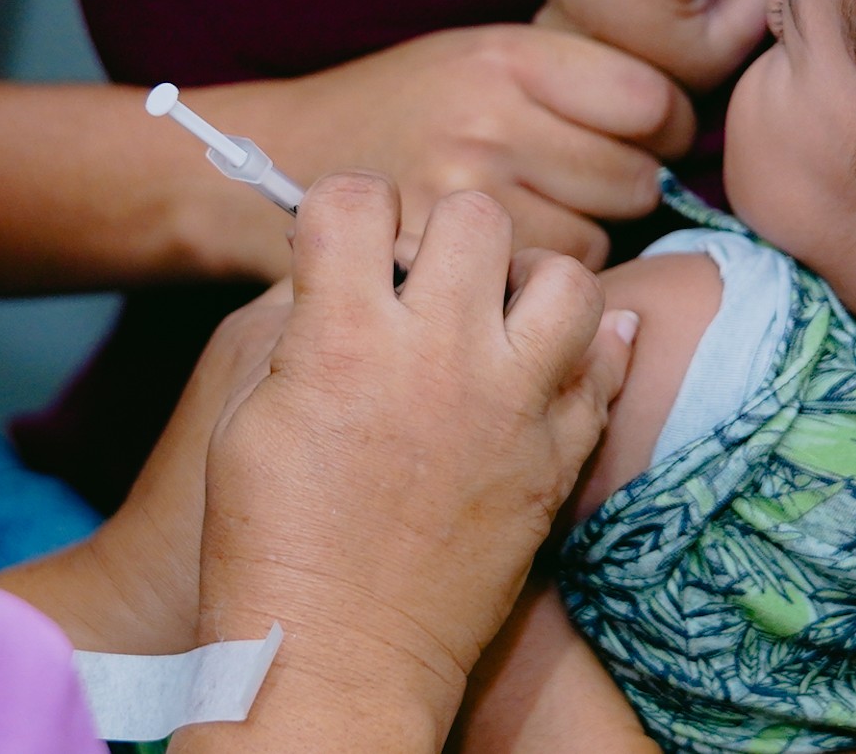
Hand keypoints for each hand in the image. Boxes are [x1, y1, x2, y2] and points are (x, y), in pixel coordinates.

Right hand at [192, 173, 638, 746]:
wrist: (338, 655)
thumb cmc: (269, 540)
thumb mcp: (247, 412)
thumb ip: (304, 321)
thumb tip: (348, 265)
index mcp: (344, 337)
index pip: (356, 199)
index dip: (342, 209)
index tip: (342, 238)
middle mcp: (440, 355)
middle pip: (476, 215)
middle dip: (443, 228)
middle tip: (425, 273)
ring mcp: (513, 405)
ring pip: (568, 276)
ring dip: (529, 280)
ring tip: (495, 312)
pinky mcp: (557, 456)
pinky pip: (607, 364)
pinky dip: (587, 348)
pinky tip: (544, 359)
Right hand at [200, 25, 694, 272]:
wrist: (277, 153)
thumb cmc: (397, 106)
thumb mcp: (477, 55)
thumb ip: (567, 77)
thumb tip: (677, 122)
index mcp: (506, 59)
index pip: (650, 101)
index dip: (662, 126)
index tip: (643, 139)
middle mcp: (489, 125)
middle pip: (632, 179)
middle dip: (620, 190)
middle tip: (576, 193)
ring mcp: (463, 204)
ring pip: (596, 245)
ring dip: (579, 249)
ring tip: (530, 234)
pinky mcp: (438, 273)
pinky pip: (539, 300)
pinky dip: (540, 295)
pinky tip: (507, 277)